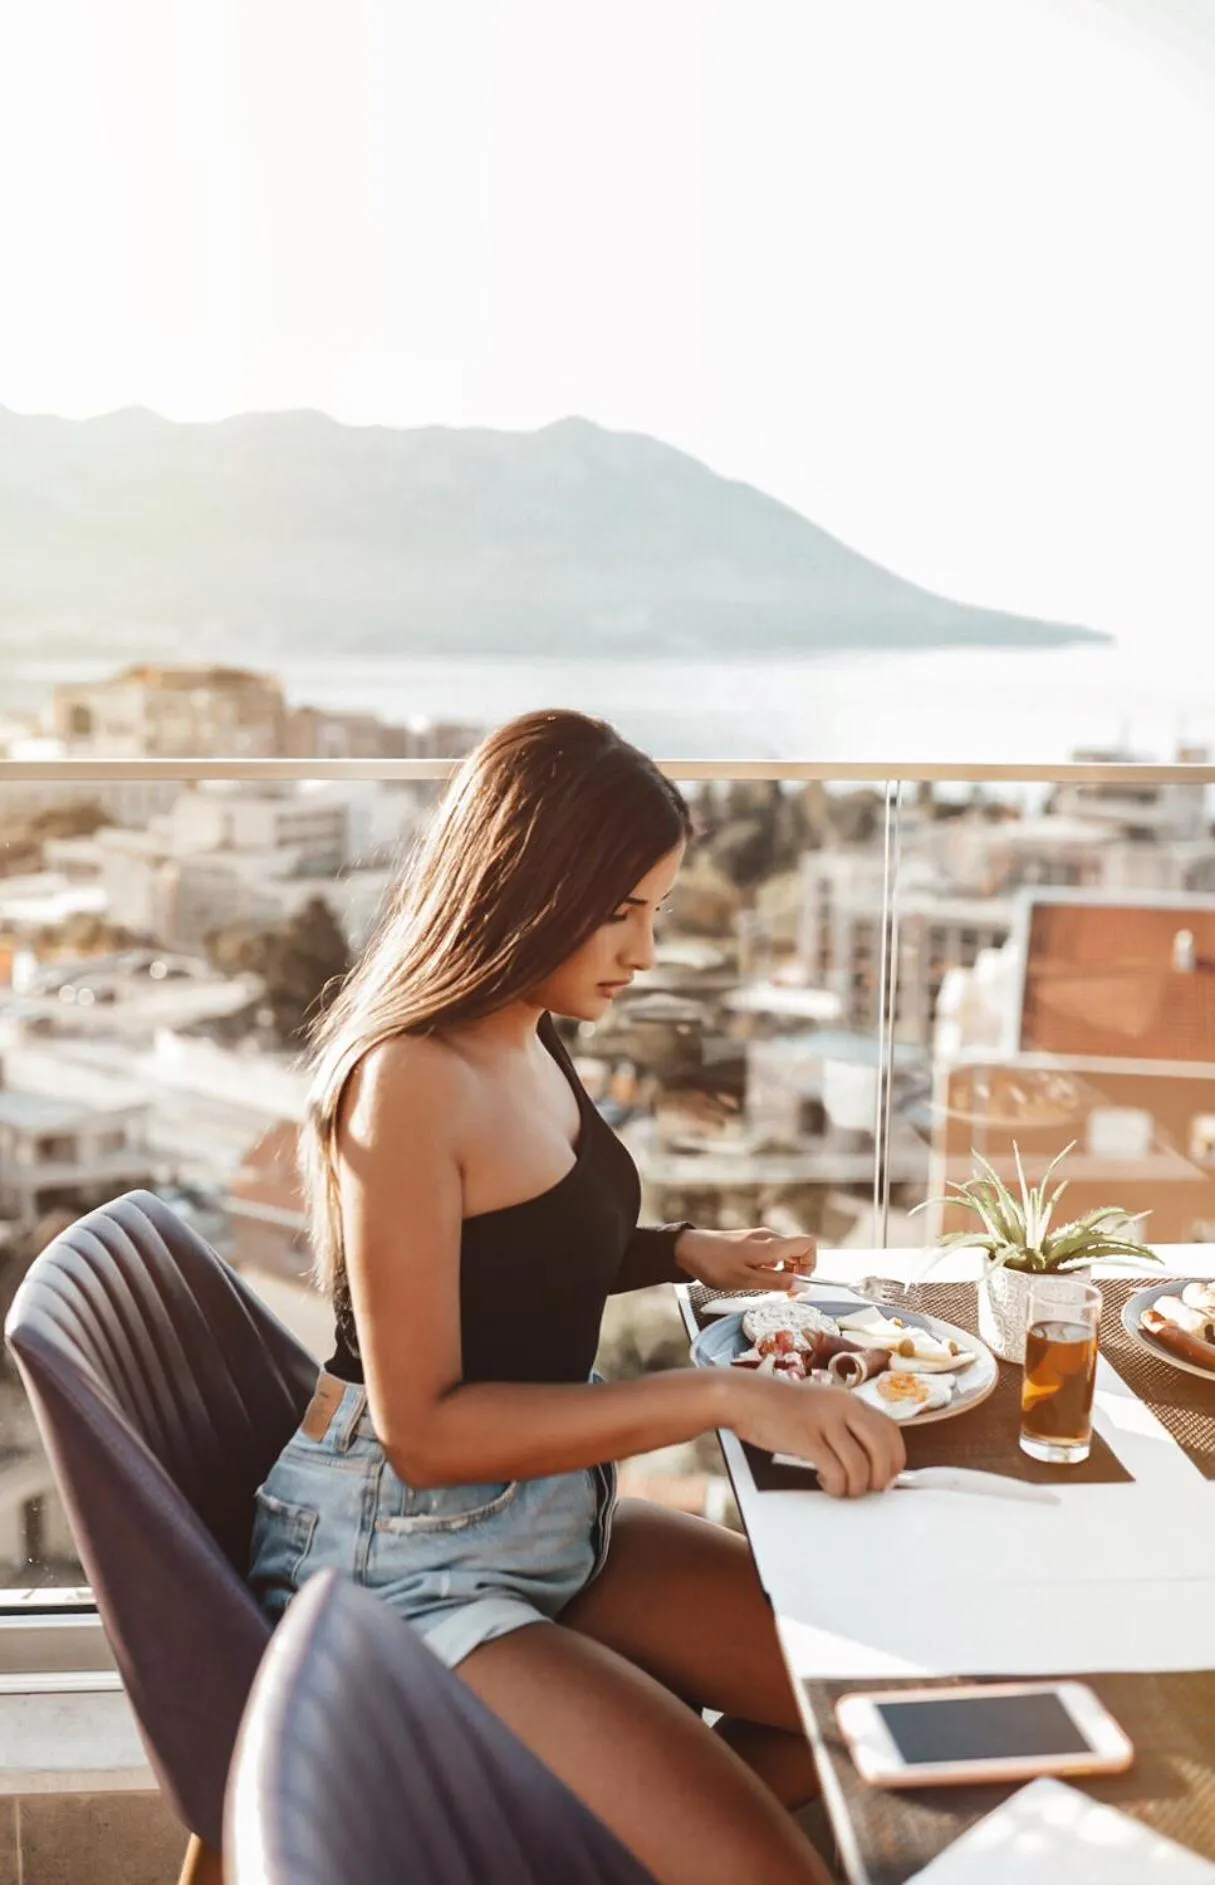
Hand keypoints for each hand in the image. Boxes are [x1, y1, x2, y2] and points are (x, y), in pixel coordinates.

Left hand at [675, 1225, 816, 1293]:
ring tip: (764, 1285)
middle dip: (797, 1272)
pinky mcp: (750, 1242)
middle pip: (799, 1250)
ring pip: (785, 1253)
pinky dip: (770, 1267)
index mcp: (770, 1245)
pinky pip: (771, 1253)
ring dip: (783, 1271)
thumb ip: (776, 1283)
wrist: (688, 1250)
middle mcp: (768, 1237)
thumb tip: (802, 1286)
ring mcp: (759, 1238)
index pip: (808, 1244)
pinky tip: (753, 1277)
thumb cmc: (714, 1264)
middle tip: (782, 1292)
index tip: (798, 1284)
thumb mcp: (746, 1281)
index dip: (811, 1264)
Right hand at [725, 1371, 905, 1498]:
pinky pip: (835, 1471)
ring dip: (853, 1487)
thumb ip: (848, 1426)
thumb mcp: (823, 1408)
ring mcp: (825, 1421)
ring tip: (839, 1487)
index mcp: (850, 1401)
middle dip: (880, 1479)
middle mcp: (843, 1407)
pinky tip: (823, 1481)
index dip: (895, 1460)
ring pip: (860, 1467)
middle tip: (866, 1489)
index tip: (885, 1477)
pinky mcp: (806, 1438)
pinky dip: (835, 1485)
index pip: (891, 1432)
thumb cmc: (784, 1409)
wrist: (747, 1396)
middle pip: (883, 1451)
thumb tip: (873, 1462)